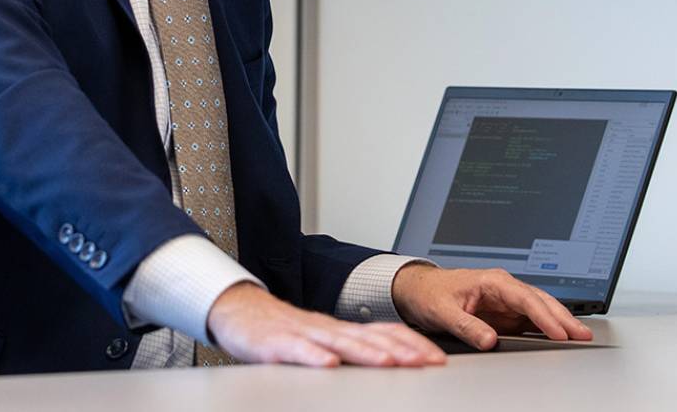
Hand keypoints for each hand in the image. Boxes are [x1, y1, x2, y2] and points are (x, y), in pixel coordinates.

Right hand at [206, 281, 446, 366]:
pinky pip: (298, 350)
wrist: (239, 313)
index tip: (437, 358)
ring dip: (366, 352)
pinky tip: (328, 365)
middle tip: (424, 362)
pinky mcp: (277, 343)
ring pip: (340, 342)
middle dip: (400, 351)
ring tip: (388, 362)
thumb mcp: (324, 341)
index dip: (411, 344)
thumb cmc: (282, 332)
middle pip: (369, 338)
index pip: (384, 332)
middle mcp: (328, 329)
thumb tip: (391, 361)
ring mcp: (303, 334)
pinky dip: (314, 356)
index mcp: (341, 330)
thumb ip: (352, 349)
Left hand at [390, 264, 592, 349]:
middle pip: (540, 301)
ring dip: (560, 321)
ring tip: (581, 336)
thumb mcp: (442, 312)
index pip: (525, 298)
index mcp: (492, 281)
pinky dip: (549, 327)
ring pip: (540, 309)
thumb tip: (489, 340)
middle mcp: (503, 288)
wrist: (420, 290)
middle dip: (563, 317)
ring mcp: (506, 300)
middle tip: (583, 335)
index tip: (558, 332)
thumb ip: (466, 326)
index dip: (543, 316)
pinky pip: (532, 319)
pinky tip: (561, 337)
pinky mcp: (505, 312)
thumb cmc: (430, 294)